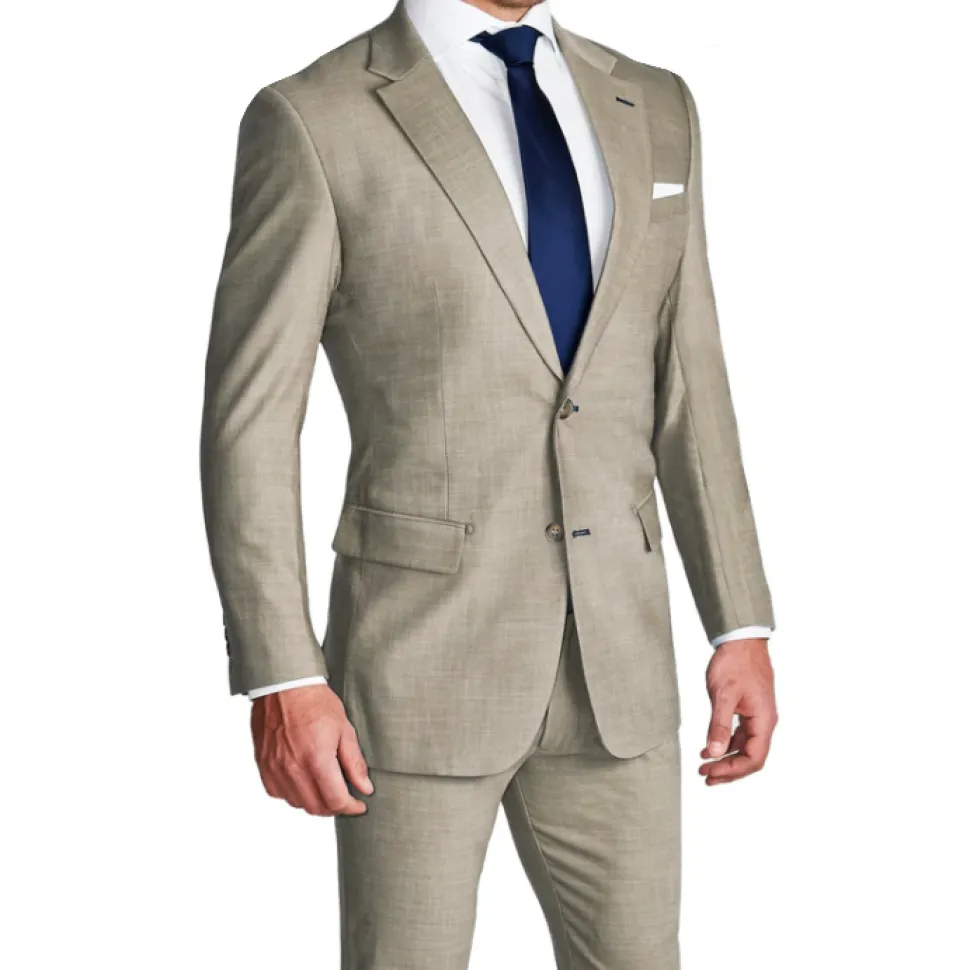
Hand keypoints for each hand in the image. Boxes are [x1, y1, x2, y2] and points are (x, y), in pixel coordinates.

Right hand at [251, 684, 372, 815]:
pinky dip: (293, 793)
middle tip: (345, 796)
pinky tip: (303, 780)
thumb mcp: (344, 729)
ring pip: (297, 803)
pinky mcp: (264, 766)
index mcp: (316, 759)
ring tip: (325, 787)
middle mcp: (293, 769)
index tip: (359, 804)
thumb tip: (364, 788)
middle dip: (335, 806)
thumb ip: (354, 763)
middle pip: (316, 808)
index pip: (335, 801)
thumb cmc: (315, 702)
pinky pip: (279, 793)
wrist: (284, 686)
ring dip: (314, 801)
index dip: (351, 807)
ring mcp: (275, 769)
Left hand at [700, 638, 777, 784]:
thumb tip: (714, 753)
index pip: (753, 758)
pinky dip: (725, 744)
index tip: (710, 773)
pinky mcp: (749, 710)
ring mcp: (757, 716)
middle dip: (728, 770)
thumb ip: (718, 725)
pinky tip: (708, 748)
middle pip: (750, 758)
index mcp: (764, 721)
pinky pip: (740, 735)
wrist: (741, 640)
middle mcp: (764, 722)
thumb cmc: (735, 663)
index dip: (732, 771)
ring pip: (744, 748)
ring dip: (725, 759)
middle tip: (705, 776)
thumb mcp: (723, 694)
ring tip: (704, 766)